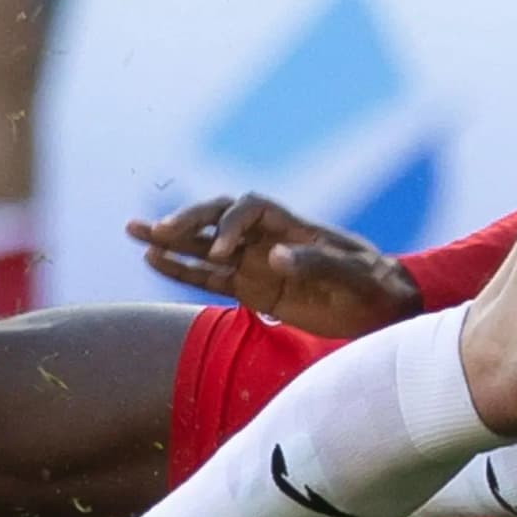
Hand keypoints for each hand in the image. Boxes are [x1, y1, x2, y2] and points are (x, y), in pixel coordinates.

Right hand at [130, 194, 418, 338]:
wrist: (383, 308)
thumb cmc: (374, 284)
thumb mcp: (353, 274)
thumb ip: (316, 263)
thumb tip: (273, 256)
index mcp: (292, 225)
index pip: (249, 208)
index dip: (230, 224)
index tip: (223, 252)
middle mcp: (268, 238)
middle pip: (219, 217)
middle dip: (188, 221)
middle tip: (156, 230)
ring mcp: (257, 263)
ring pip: (205, 246)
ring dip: (171, 239)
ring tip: (132, 230)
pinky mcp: (253, 290)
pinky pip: (210, 278)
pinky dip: (182, 270)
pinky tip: (153, 261)